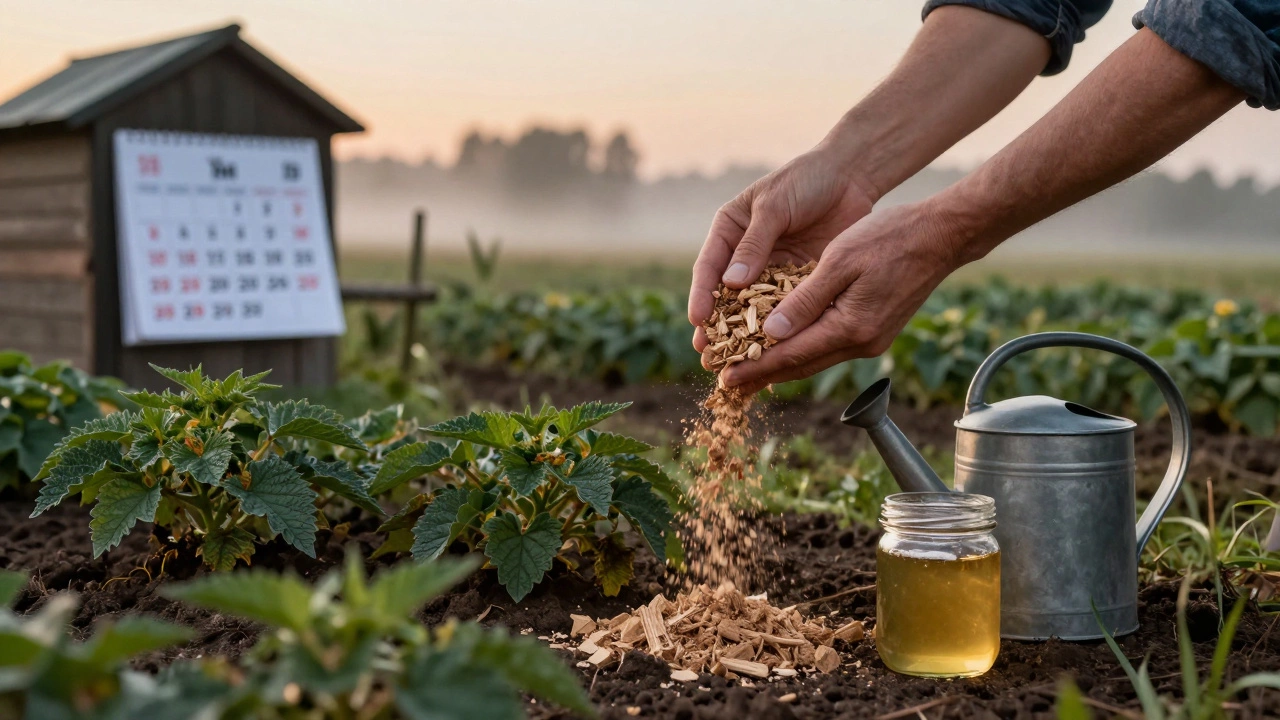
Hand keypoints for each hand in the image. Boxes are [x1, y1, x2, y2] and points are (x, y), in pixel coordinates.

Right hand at [687, 148, 876, 354]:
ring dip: (746, 336)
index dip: (701, 295)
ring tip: (736, 364)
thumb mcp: (774, 207)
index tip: (698, 321)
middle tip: (708, 356)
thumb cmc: (804, 181)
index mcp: (729, 232)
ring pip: (754, 308)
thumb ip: (755, 244)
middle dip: (718, 327)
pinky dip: (780, 330)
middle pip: (726, 297)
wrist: (849, 177)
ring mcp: (771, 271)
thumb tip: (730, 283)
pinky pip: (785, 308)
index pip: (708, 268)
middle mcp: (745, 255)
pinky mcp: (797, 281)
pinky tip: (775, 353)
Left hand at [719, 202, 961, 393]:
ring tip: (750, 371)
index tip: (726, 378)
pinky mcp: (875, 331)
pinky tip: (785, 348)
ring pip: (816, 359)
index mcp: (850, 327)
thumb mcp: (839, 261)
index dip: (755, 368)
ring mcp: (871, 340)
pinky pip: (830, 347)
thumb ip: (804, 300)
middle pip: (801, 366)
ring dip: (782, 366)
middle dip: (763, 375)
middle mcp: (862, 343)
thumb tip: (771, 334)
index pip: (791, 356)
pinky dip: (803, 350)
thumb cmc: (890, 238)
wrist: (941, 236)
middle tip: (728, 383)